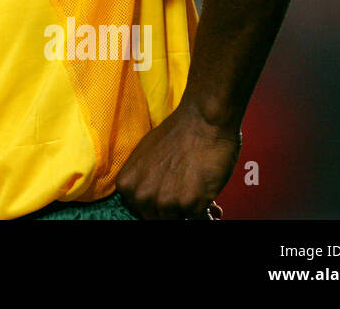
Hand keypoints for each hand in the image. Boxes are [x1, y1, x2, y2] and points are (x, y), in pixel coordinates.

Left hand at [115, 99, 240, 219]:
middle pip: (158, 218)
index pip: (141, 211)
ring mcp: (165, 202)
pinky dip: (208, 214)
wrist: (202, 120)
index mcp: (127, 185)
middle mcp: (141, 196)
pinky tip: (213, 205)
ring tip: (201, 198)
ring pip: (178, 220)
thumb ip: (144, 182)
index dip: (157, 207)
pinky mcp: (190, 204)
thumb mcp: (145, 159)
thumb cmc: (176, 135)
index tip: (170, 201)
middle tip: (188, 200)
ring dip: (193, 213)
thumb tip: (153, 201)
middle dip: (175, 211)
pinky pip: (199, 220)